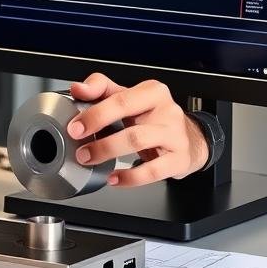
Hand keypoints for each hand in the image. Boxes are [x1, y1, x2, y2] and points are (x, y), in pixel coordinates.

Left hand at [66, 73, 208, 186]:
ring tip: (89, 158)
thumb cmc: (154, 118)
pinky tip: (114, 179)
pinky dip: (130, 177)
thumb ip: (101, 89)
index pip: (120, 97)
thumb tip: (78, 89)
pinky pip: (153, 171)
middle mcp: (166, 110)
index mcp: (152, 92)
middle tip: (78, 142)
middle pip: (128, 116)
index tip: (75, 125)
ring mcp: (175, 135)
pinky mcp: (179, 160)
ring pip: (137, 141)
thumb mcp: (130, 98)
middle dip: (98, 129)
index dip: (95, 112)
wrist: (191, 140)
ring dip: (108, 150)